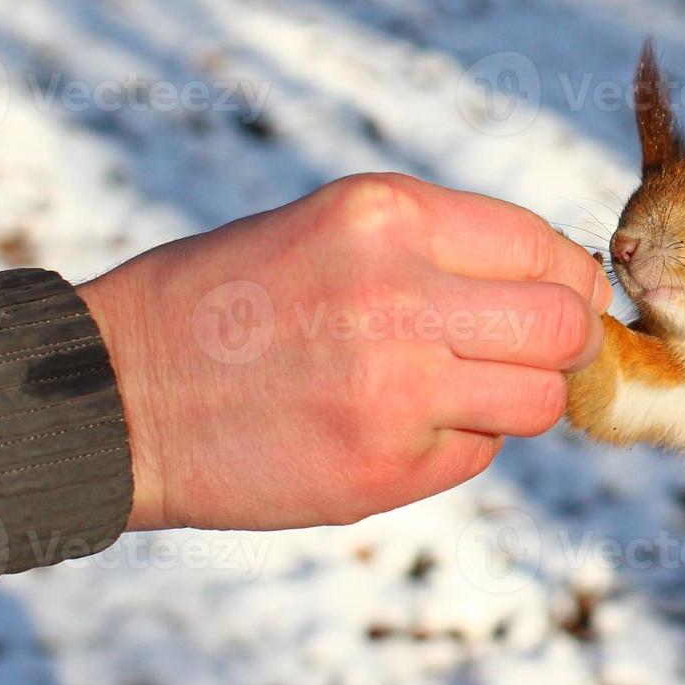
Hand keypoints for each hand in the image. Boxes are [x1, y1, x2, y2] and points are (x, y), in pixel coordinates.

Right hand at [78, 172, 610, 531]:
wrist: (116, 394)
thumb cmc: (228, 300)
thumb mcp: (330, 227)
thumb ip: (441, 248)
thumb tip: (560, 283)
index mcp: (385, 216)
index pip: (541, 245)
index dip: (568, 278)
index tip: (564, 297)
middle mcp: (399, 294)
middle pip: (563, 325)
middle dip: (567, 342)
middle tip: (540, 353)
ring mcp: (395, 388)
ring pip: (538, 398)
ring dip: (517, 398)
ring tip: (458, 391)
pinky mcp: (382, 468)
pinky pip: (479, 452)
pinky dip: (459, 443)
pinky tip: (395, 427)